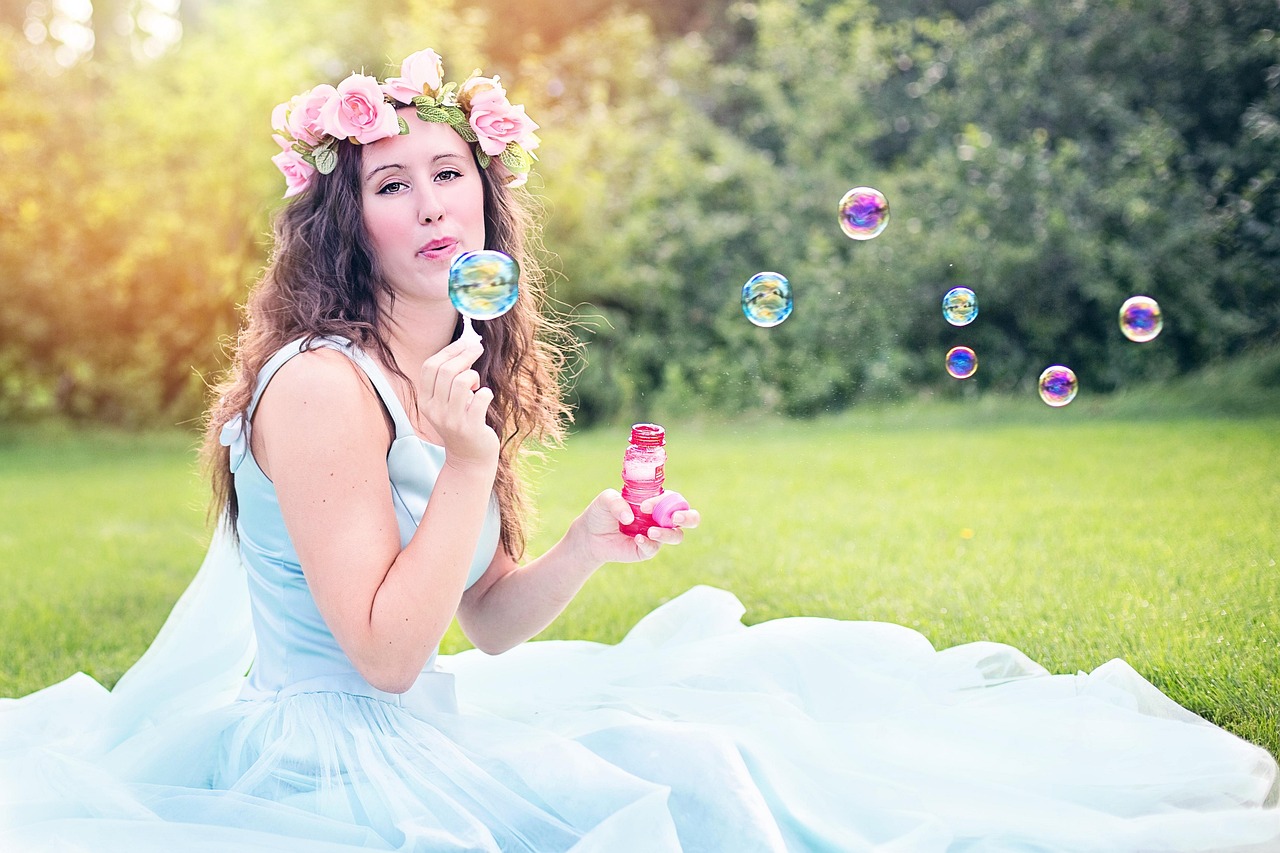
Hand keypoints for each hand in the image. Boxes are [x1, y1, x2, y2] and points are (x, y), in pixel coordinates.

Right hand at [418, 336, 497, 468]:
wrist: (469, 458)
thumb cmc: (462, 422)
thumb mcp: (447, 402)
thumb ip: (449, 378)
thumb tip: (466, 344)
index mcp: (425, 401)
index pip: (430, 367)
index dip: (449, 351)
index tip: (464, 342)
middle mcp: (434, 410)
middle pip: (446, 371)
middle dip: (466, 355)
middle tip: (478, 349)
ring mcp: (452, 420)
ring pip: (463, 381)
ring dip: (474, 376)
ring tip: (477, 386)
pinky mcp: (470, 427)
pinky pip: (481, 398)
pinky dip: (486, 393)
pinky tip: (484, 398)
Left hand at [571, 489, 700, 565]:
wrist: (589, 535)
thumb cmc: (601, 513)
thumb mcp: (606, 499)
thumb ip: (616, 502)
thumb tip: (629, 518)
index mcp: (656, 501)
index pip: (672, 498)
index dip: (664, 501)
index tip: (644, 506)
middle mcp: (660, 518)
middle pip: (689, 517)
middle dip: (688, 517)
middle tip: (676, 518)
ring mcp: (656, 535)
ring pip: (677, 536)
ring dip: (667, 534)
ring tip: (651, 532)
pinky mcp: (647, 550)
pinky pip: (655, 549)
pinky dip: (648, 544)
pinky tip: (637, 539)